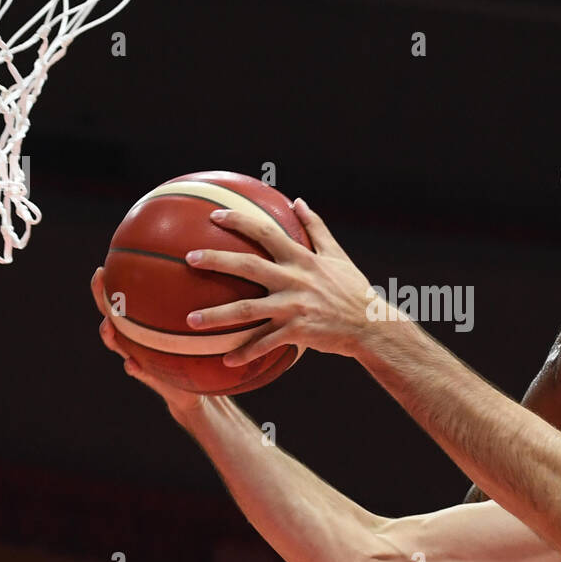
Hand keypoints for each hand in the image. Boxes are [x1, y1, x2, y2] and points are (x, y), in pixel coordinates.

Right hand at [90, 267, 202, 418]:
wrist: (192, 386)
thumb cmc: (193, 351)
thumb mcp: (193, 327)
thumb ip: (193, 307)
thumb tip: (204, 273)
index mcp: (141, 323)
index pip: (121, 299)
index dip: (108, 285)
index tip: (103, 268)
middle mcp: (134, 337)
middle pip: (111, 314)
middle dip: (102, 297)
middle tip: (99, 279)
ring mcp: (137, 355)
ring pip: (117, 343)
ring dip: (110, 335)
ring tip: (108, 327)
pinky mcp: (148, 375)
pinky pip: (136, 371)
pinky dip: (132, 367)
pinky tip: (131, 364)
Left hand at [183, 198, 376, 366]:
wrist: (371, 325)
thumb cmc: (352, 289)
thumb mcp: (337, 254)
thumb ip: (315, 227)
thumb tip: (299, 201)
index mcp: (302, 259)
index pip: (265, 232)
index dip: (239, 221)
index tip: (214, 215)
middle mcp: (294, 280)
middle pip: (247, 266)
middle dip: (216, 260)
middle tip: (190, 259)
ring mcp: (293, 307)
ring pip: (247, 310)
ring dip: (216, 316)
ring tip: (190, 321)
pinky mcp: (297, 332)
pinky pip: (264, 343)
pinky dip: (244, 352)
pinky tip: (226, 360)